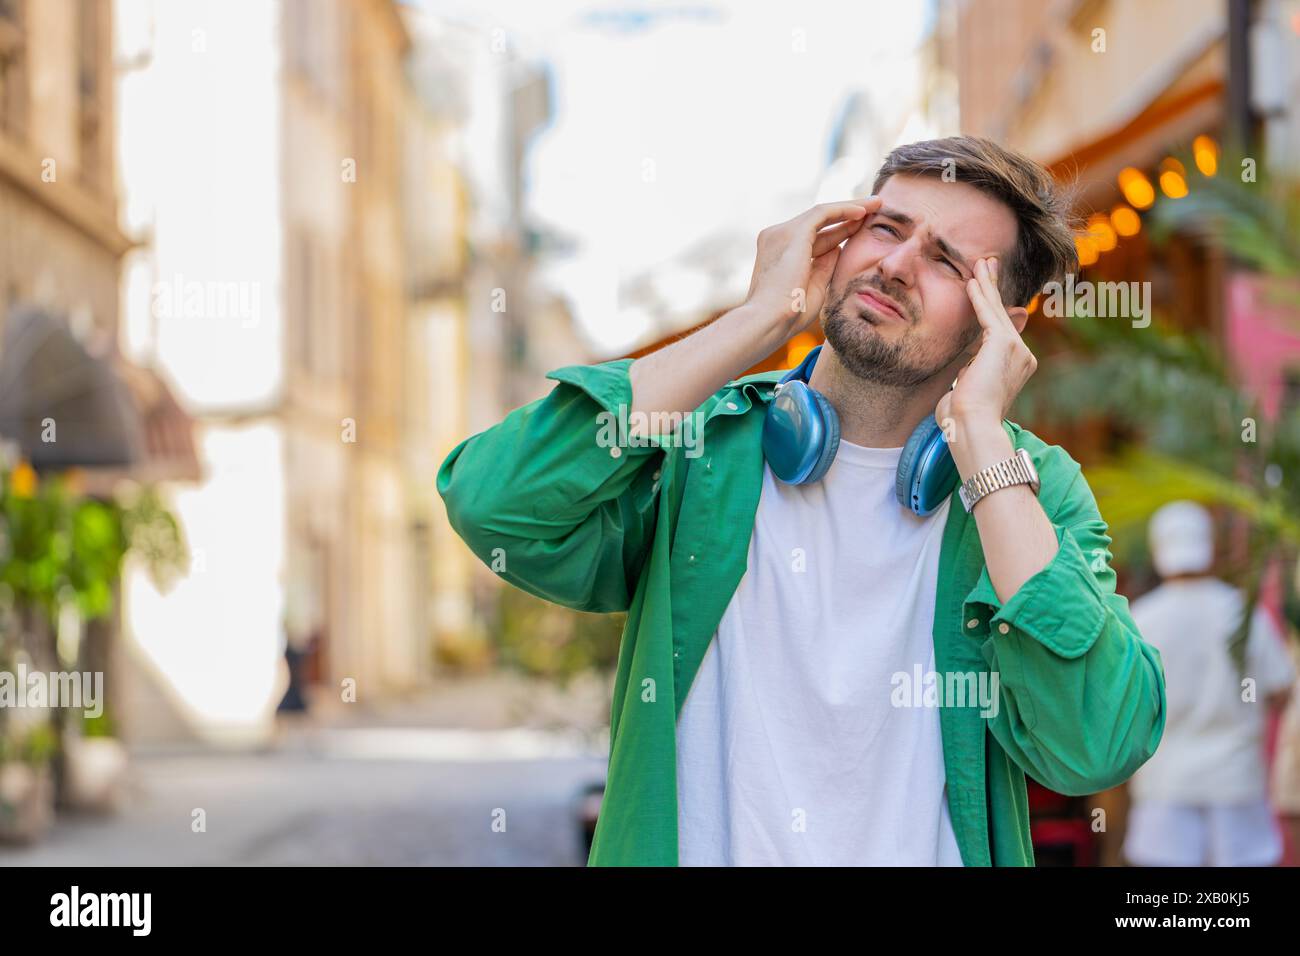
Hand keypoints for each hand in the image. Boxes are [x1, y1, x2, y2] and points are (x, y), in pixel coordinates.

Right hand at [743, 198, 878, 338]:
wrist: (769, 321)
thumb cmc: (789, 315)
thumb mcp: (814, 286)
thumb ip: (824, 265)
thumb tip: (838, 248)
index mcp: (778, 253)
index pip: (813, 237)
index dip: (839, 232)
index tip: (863, 229)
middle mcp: (776, 238)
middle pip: (818, 221)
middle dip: (847, 215)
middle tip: (875, 207)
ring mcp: (781, 233)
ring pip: (822, 213)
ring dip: (851, 207)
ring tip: (876, 204)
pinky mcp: (793, 232)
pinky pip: (823, 213)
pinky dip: (844, 210)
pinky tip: (864, 211)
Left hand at [935, 256, 1035, 433]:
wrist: (973, 427)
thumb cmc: (963, 421)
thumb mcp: (968, 394)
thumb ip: (968, 378)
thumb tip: (964, 373)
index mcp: (1016, 368)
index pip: (999, 334)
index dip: (991, 311)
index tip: (983, 294)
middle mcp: (1022, 356)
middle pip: (1003, 315)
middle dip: (993, 288)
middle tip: (987, 264)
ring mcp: (1016, 348)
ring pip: (996, 310)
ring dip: (986, 284)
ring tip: (980, 263)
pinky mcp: (1002, 343)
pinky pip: (987, 314)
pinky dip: (979, 296)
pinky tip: (972, 281)